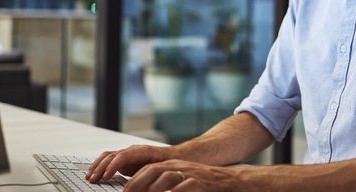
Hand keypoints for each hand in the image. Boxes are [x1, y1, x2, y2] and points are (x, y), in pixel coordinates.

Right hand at [86, 144, 172, 183]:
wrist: (177, 156)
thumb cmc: (172, 163)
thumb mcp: (164, 169)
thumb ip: (152, 175)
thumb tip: (145, 185)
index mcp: (143, 151)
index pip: (123, 156)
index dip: (113, 167)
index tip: (105, 177)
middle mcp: (133, 151)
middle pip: (112, 155)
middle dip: (100, 167)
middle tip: (92, 179)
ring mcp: (128, 154)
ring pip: (108, 156)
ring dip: (97, 166)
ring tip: (90, 177)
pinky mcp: (126, 160)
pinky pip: (110, 160)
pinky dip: (100, 166)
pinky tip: (95, 174)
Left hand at [124, 160, 244, 191]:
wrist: (231, 182)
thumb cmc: (205, 184)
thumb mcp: (182, 180)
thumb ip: (165, 186)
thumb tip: (146, 191)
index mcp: (173, 166)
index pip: (149, 168)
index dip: (135, 179)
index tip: (124, 190)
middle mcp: (180, 167)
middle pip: (153, 170)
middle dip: (137, 182)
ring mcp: (190, 174)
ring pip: (166, 176)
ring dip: (152, 188)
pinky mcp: (200, 183)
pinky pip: (184, 186)